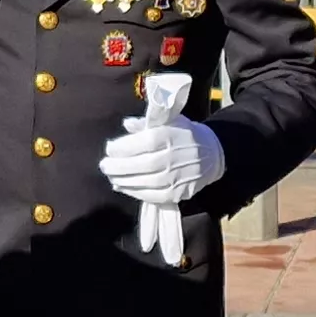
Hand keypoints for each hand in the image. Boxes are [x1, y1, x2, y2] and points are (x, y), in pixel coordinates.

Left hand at [104, 73, 218, 263]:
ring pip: (145, 182)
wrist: (212, 153)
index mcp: (169, 136)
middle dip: (118, 167)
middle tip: (104, 165)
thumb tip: (127, 124)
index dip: (122, 148)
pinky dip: (135, 192)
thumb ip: (146, 122)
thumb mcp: (169, 120)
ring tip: (112, 177)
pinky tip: (124, 187)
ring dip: (123, 181)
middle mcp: (174, 157)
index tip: (109, 149)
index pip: (141, 143)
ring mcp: (177, 177)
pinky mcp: (178, 193)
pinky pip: (153, 196)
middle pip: (141, 165)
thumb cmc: (184, 134)